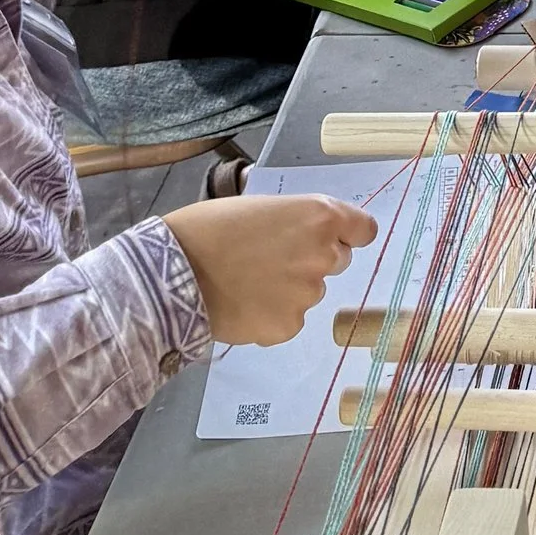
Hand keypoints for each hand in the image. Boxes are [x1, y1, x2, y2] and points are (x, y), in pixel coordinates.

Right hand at [165, 194, 372, 346]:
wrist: (172, 275)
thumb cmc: (209, 228)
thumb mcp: (259, 207)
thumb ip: (294, 222)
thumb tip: (305, 235)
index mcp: (319, 217)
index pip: (363, 230)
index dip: (348, 234)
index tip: (334, 237)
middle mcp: (323, 256)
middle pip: (337, 261)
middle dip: (312, 260)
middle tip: (272, 260)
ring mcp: (308, 295)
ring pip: (310, 292)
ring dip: (290, 289)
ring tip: (248, 282)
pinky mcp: (289, 327)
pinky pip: (289, 319)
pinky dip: (272, 315)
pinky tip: (243, 305)